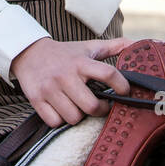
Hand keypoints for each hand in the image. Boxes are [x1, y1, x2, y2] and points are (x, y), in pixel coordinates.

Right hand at [10, 37, 133, 127]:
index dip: (122, 86)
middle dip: (100, 110)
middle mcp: (66, 75)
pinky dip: (60, 120)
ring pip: (74, 117)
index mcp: (81, 62)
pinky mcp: (37, 99)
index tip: (125, 92)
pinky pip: (55, 122)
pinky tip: (62, 109)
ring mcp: (50, 88)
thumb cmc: (64, 53)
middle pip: (91, 106)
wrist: (28, 52)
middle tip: (101, 106)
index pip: (108, 74)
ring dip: (78, 116)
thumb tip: (136, 44)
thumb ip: (112, 46)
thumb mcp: (87, 46)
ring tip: (78, 106)